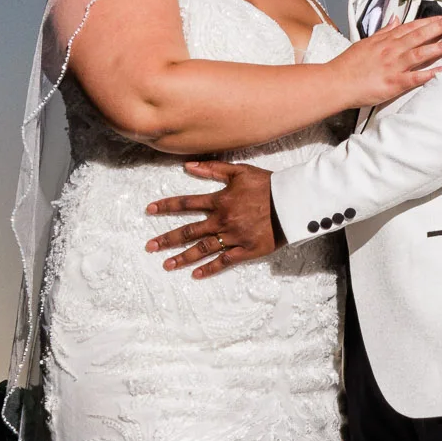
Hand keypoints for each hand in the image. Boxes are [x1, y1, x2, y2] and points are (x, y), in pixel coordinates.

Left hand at [145, 162, 278, 276]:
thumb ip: (213, 169)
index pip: (186, 204)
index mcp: (220, 200)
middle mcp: (222, 220)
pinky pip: (224, 261)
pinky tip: (195, 275)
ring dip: (183, 257)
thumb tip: (188, 166)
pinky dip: (209, 269)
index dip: (166, 206)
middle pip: (189, 231)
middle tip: (149, 247)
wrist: (292, 202)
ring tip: (166, 265)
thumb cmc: (267, 184)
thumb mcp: (240, 171)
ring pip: (202, 249)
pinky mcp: (246, 250)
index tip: (149, 211)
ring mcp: (233, 237)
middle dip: (167, 239)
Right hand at [333, 13, 441, 108]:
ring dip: (439, 46)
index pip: (412, 27)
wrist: (336, 82)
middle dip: (440, 26)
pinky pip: (414, 78)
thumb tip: (395, 19)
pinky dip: (428, 74)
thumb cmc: (348, 64)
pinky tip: (441, 70)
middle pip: (419, 35)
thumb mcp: (366, 42)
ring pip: (420, 53)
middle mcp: (391, 50)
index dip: (430, 21)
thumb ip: (383, 31)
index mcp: (385, 40)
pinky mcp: (393, 83)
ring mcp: (393, 66)